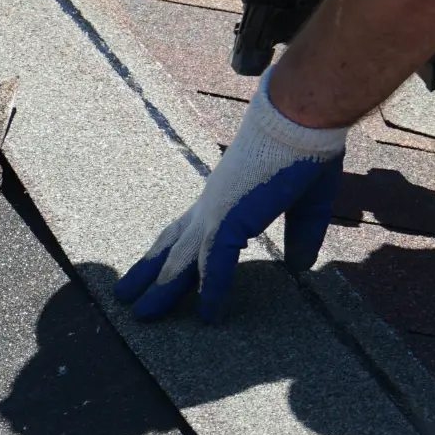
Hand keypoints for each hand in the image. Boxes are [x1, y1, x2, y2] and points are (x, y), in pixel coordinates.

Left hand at [113, 70, 346, 321]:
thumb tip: (299, 266)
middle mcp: (214, 204)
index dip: (176, 252)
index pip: (192, 230)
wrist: (303, 117)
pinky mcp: (230, 218)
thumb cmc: (306, 149)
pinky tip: (209, 317)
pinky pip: (216, 265)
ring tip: (139, 315)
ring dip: (161, 288)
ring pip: (181, 259)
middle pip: (173, 245)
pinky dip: (212, 292)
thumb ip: (301, 234)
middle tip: (127, 295)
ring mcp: (217, 211)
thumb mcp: (307, 203)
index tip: (164, 272)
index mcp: (228, 197)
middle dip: (150, 272)